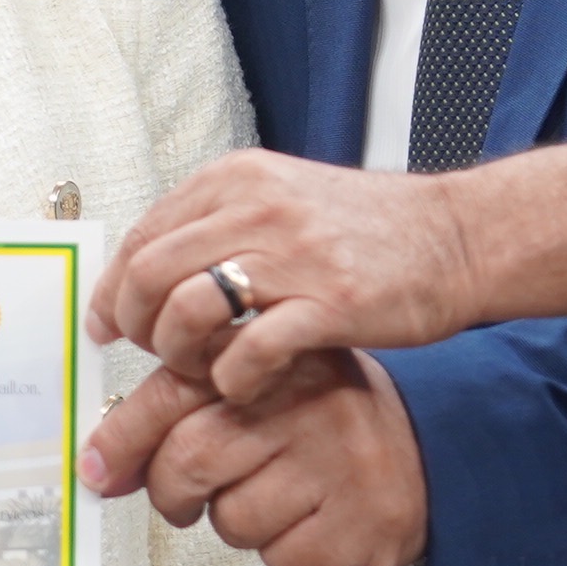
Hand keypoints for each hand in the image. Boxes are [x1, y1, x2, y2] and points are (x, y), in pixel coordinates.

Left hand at [82, 349, 426, 565]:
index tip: (95, 469)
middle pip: (189, 460)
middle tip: (182, 497)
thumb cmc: (318, 421)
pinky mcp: (361, 523)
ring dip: (233, 521)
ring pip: (230, 520)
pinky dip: (281, 552)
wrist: (424, 456)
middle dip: (170, 491)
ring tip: (272, 495)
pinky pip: (280, 559)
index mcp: (275, 358)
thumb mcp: (258, 388)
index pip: (174, 392)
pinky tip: (308, 521)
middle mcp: (310, 401)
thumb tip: (99, 466)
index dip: (122, 436)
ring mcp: (339, 463)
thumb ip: (181, 407)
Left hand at [84, 143, 566, 401]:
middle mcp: (257, 207)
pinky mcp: (328, 303)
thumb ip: (220, 226)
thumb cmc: (370, 230)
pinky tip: (246, 386)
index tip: (110, 325)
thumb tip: (150, 271)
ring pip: (185, 310)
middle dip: (137, 325)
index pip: (142, 235)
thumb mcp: (283, 201)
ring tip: (199, 370)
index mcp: (238, 179)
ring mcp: (293, 254)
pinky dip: (232, 379)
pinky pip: (247, 351)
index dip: (116, 290)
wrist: (457, 237)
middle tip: (155, 354)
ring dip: (179, 353)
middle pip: (148, 273)